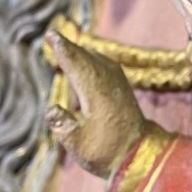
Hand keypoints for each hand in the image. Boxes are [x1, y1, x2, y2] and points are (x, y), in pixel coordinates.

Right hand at [42, 31, 145, 178]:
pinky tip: (89, 61)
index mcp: (95, 92)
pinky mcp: (123, 90)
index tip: (51, 35)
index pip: (75, 64)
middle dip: (69, 47)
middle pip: (85, 57)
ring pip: (97, 60)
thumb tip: (52, 109)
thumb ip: (61, 125)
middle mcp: (108, 83)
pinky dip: (93, 60)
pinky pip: (105, 66)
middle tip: (53, 36)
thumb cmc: (106, 151)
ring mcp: (118, 85)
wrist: (140, 156)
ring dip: (81, 53)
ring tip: (67, 47)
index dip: (62, 49)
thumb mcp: (77, 144)